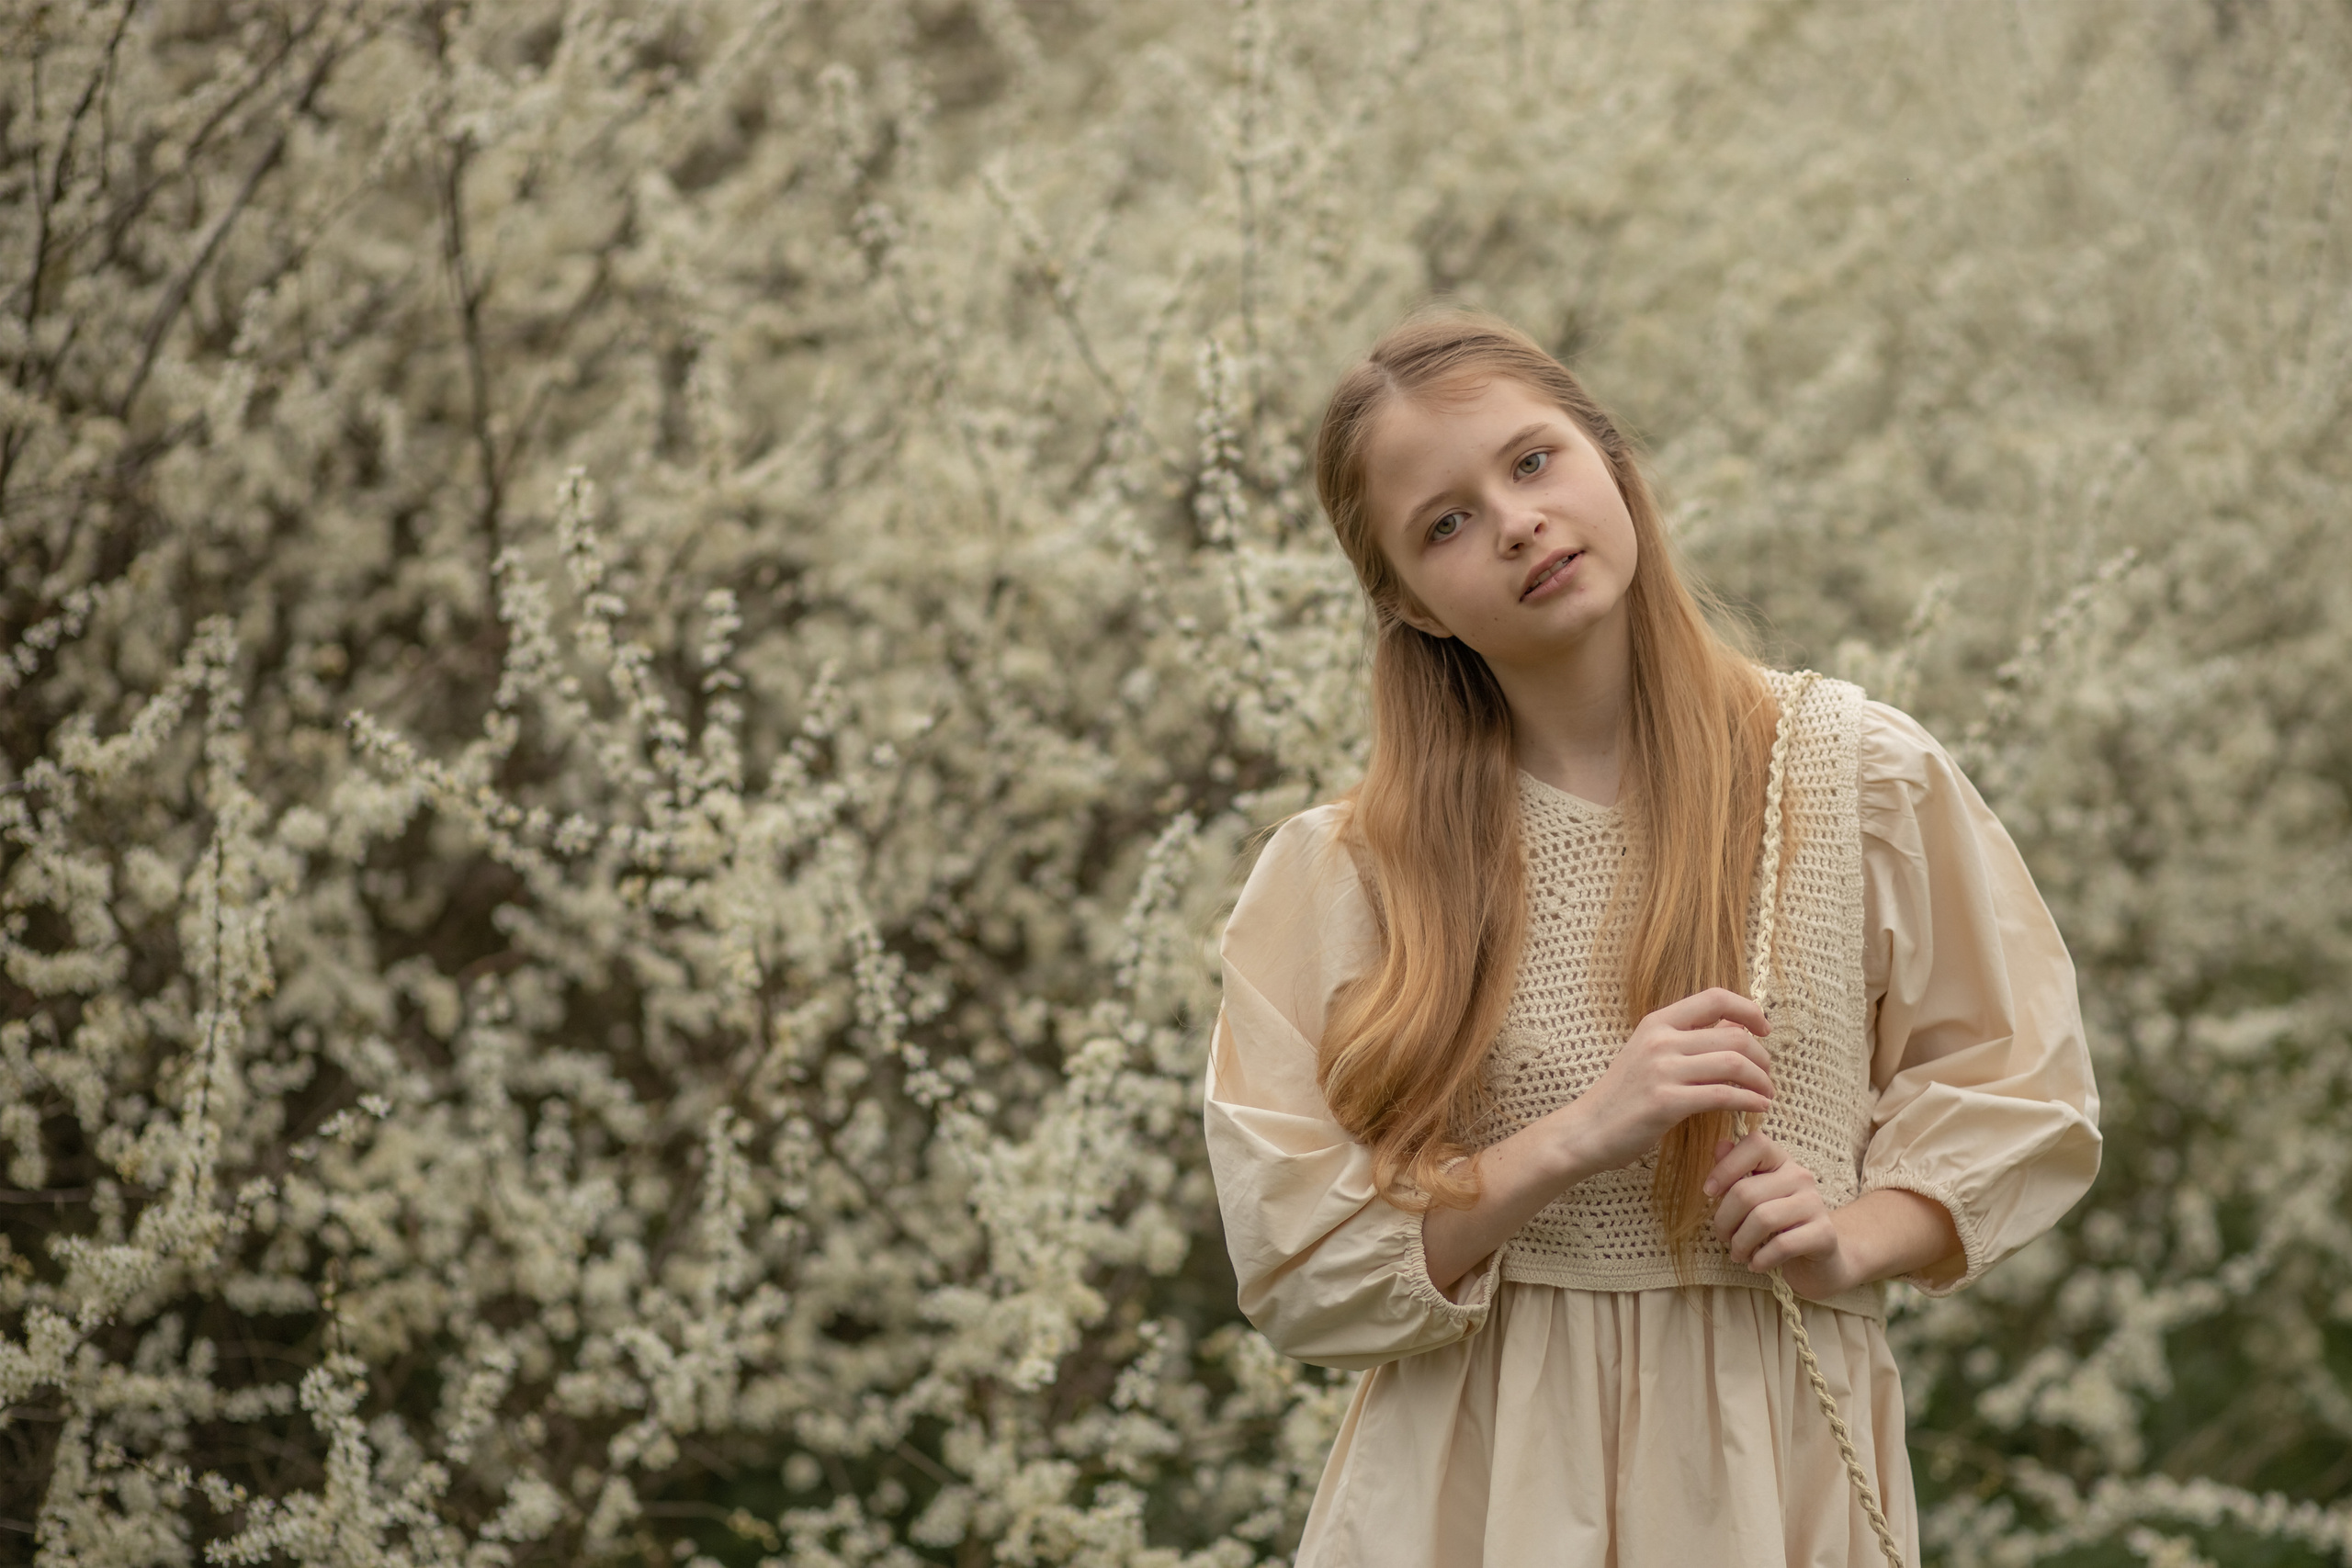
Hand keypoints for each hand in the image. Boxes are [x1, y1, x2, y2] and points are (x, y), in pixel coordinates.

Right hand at [1554, 988, 1773, 1172]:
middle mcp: (1660, 1040)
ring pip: (1734, 1064)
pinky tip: (1757, 1109)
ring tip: (1766, 1095)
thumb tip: (1737, 1026)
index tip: (1764, 1029)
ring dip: (1761, 1081)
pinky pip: (1723, 1095)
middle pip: (1734, 1035)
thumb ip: (1687, 1039)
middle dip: (1762, 1056)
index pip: (1715, 998)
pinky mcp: (1666, 1102)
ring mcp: (1661, 1070)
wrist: (1586, 1129)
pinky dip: (1749, 1101)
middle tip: (1767, 1075)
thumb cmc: (1622, 1096)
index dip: (1748, 1010)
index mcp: (1657, 1022)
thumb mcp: (1650, 1054)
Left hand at [1703, 1132, 1858, 1299]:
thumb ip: (1735, 1171)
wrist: (1818, 1258)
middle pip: (1747, 1192)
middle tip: (1722, 1237)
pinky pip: (1782, 1245)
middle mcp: (1800, 1176)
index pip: (1755, 1144)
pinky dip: (1761, 1259)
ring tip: (1737, 1253)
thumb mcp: (1753, 1196)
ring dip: (1741, 1243)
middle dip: (1724, 1220)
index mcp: (1781, 1160)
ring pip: (1762, 1219)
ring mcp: (1815, 1204)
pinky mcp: (1824, 1234)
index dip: (1725, 1167)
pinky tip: (1755, 1265)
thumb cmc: (1777, 1223)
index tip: (1708, 1192)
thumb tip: (1721, 1145)